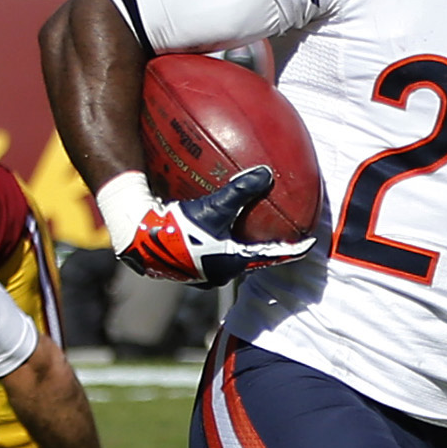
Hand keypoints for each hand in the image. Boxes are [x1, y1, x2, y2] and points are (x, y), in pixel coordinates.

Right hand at [113, 166, 313, 284]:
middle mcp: (216, 274)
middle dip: (262, 248)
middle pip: (248, 260)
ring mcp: (196, 273)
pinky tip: (209, 226)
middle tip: (277, 237)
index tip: (311, 244)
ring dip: (236, 245)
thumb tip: (267, 173)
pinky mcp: (180, 266)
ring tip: (244, 233)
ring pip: (226, 257)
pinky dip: (215, 239)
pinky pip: (205, 250)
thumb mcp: (213, 207)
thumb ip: (241, 190)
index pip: (271, 257)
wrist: (135, 237)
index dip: (292, 250)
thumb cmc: (177, 225)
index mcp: (231, 264)